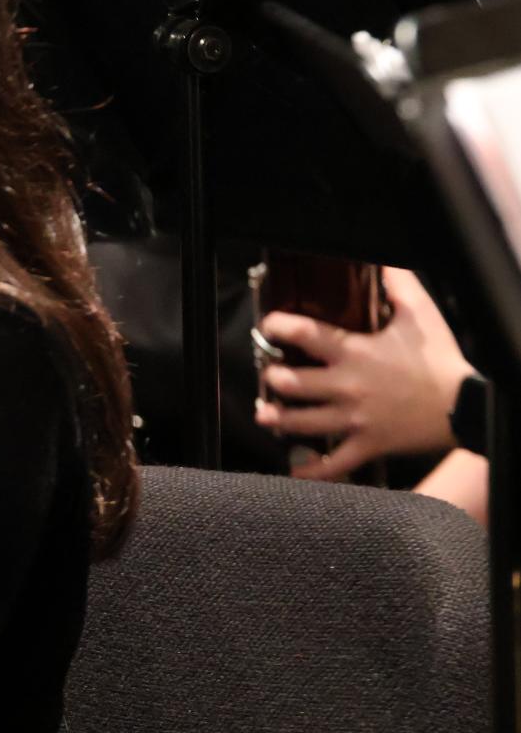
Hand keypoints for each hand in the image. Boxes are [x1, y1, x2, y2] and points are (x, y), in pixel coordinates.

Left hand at [255, 268, 473, 479]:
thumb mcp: (421, 316)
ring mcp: (356, 419)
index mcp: (356, 353)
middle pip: (294, 384)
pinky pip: (335, 464)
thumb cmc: (442, 361)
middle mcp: (349, 386)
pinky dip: (312, 469)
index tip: (270, 325)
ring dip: (279, 419)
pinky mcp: (368, 444)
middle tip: (271, 375)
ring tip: (265, 414)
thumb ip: (400, 286)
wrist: (468, 406)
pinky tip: (295, 468)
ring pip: (304, 422)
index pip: (305, 334)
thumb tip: (386, 262)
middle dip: (275, 379)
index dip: (280, 326)